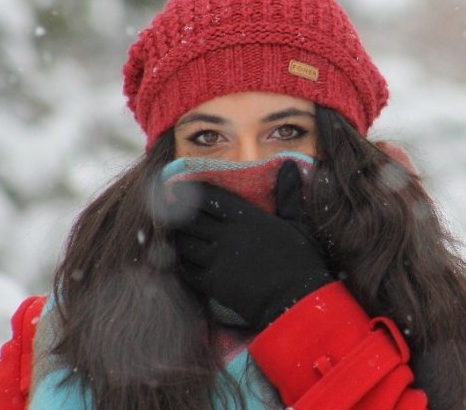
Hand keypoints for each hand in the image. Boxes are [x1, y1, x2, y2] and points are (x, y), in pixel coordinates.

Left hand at [167, 161, 332, 330]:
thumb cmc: (301, 260)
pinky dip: (182, 261)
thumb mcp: (298, 223)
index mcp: (246, 217)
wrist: (297, 300)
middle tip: (164, 205)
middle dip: (175, 211)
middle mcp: (226, 235)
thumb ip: (288, 194)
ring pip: (185, 243)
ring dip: (177, 236)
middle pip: (190, 219)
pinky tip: (182, 258)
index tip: (179, 186)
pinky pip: (189, 269)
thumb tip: (288, 165)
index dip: (191, 191)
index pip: (209, 198)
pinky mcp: (213, 283)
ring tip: (171, 231)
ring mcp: (217, 260)